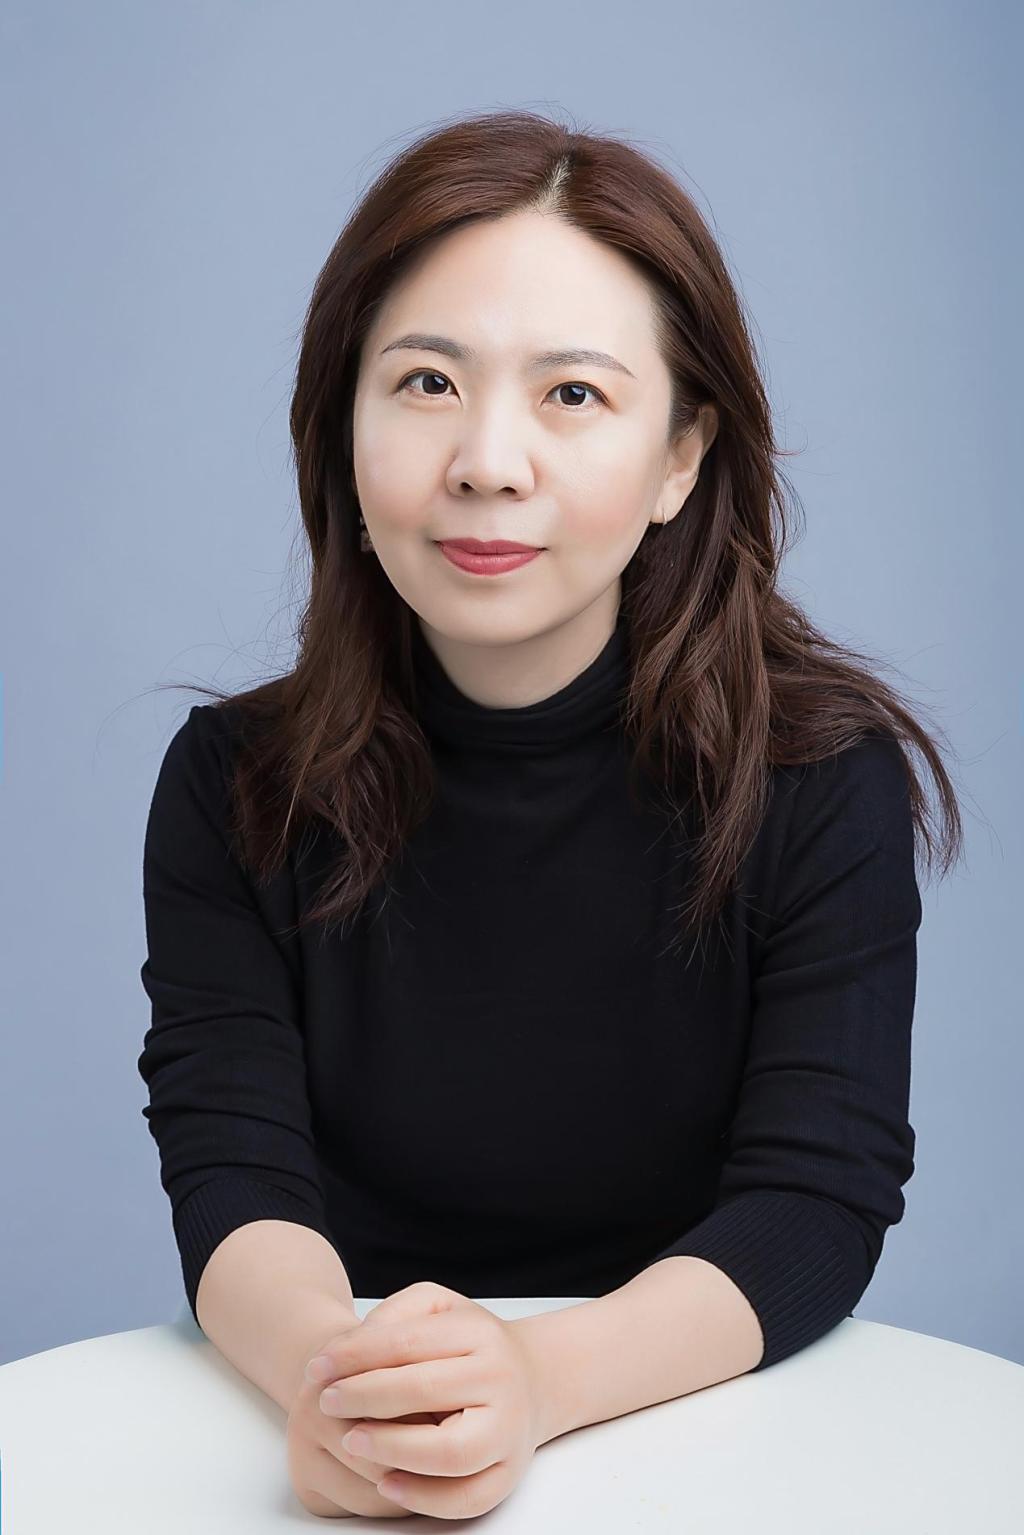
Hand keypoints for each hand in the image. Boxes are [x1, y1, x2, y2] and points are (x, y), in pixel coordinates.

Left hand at [309, 1280, 545, 1519]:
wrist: (534, 1379)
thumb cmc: (470, 1344)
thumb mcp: (438, 1307)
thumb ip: (395, 1317)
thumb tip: (348, 1350)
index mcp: (480, 1334)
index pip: (410, 1342)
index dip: (356, 1354)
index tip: (317, 1366)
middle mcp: (501, 1379)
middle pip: (426, 1390)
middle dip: (365, 1397)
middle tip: (326, 1402)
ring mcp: (509, 1432)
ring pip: (449, 1452)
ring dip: (392, 1449)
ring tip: (351, 1440)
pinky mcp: (508, 1476)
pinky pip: (466, 1499)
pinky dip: (424, 1498)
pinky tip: (387, 1485)